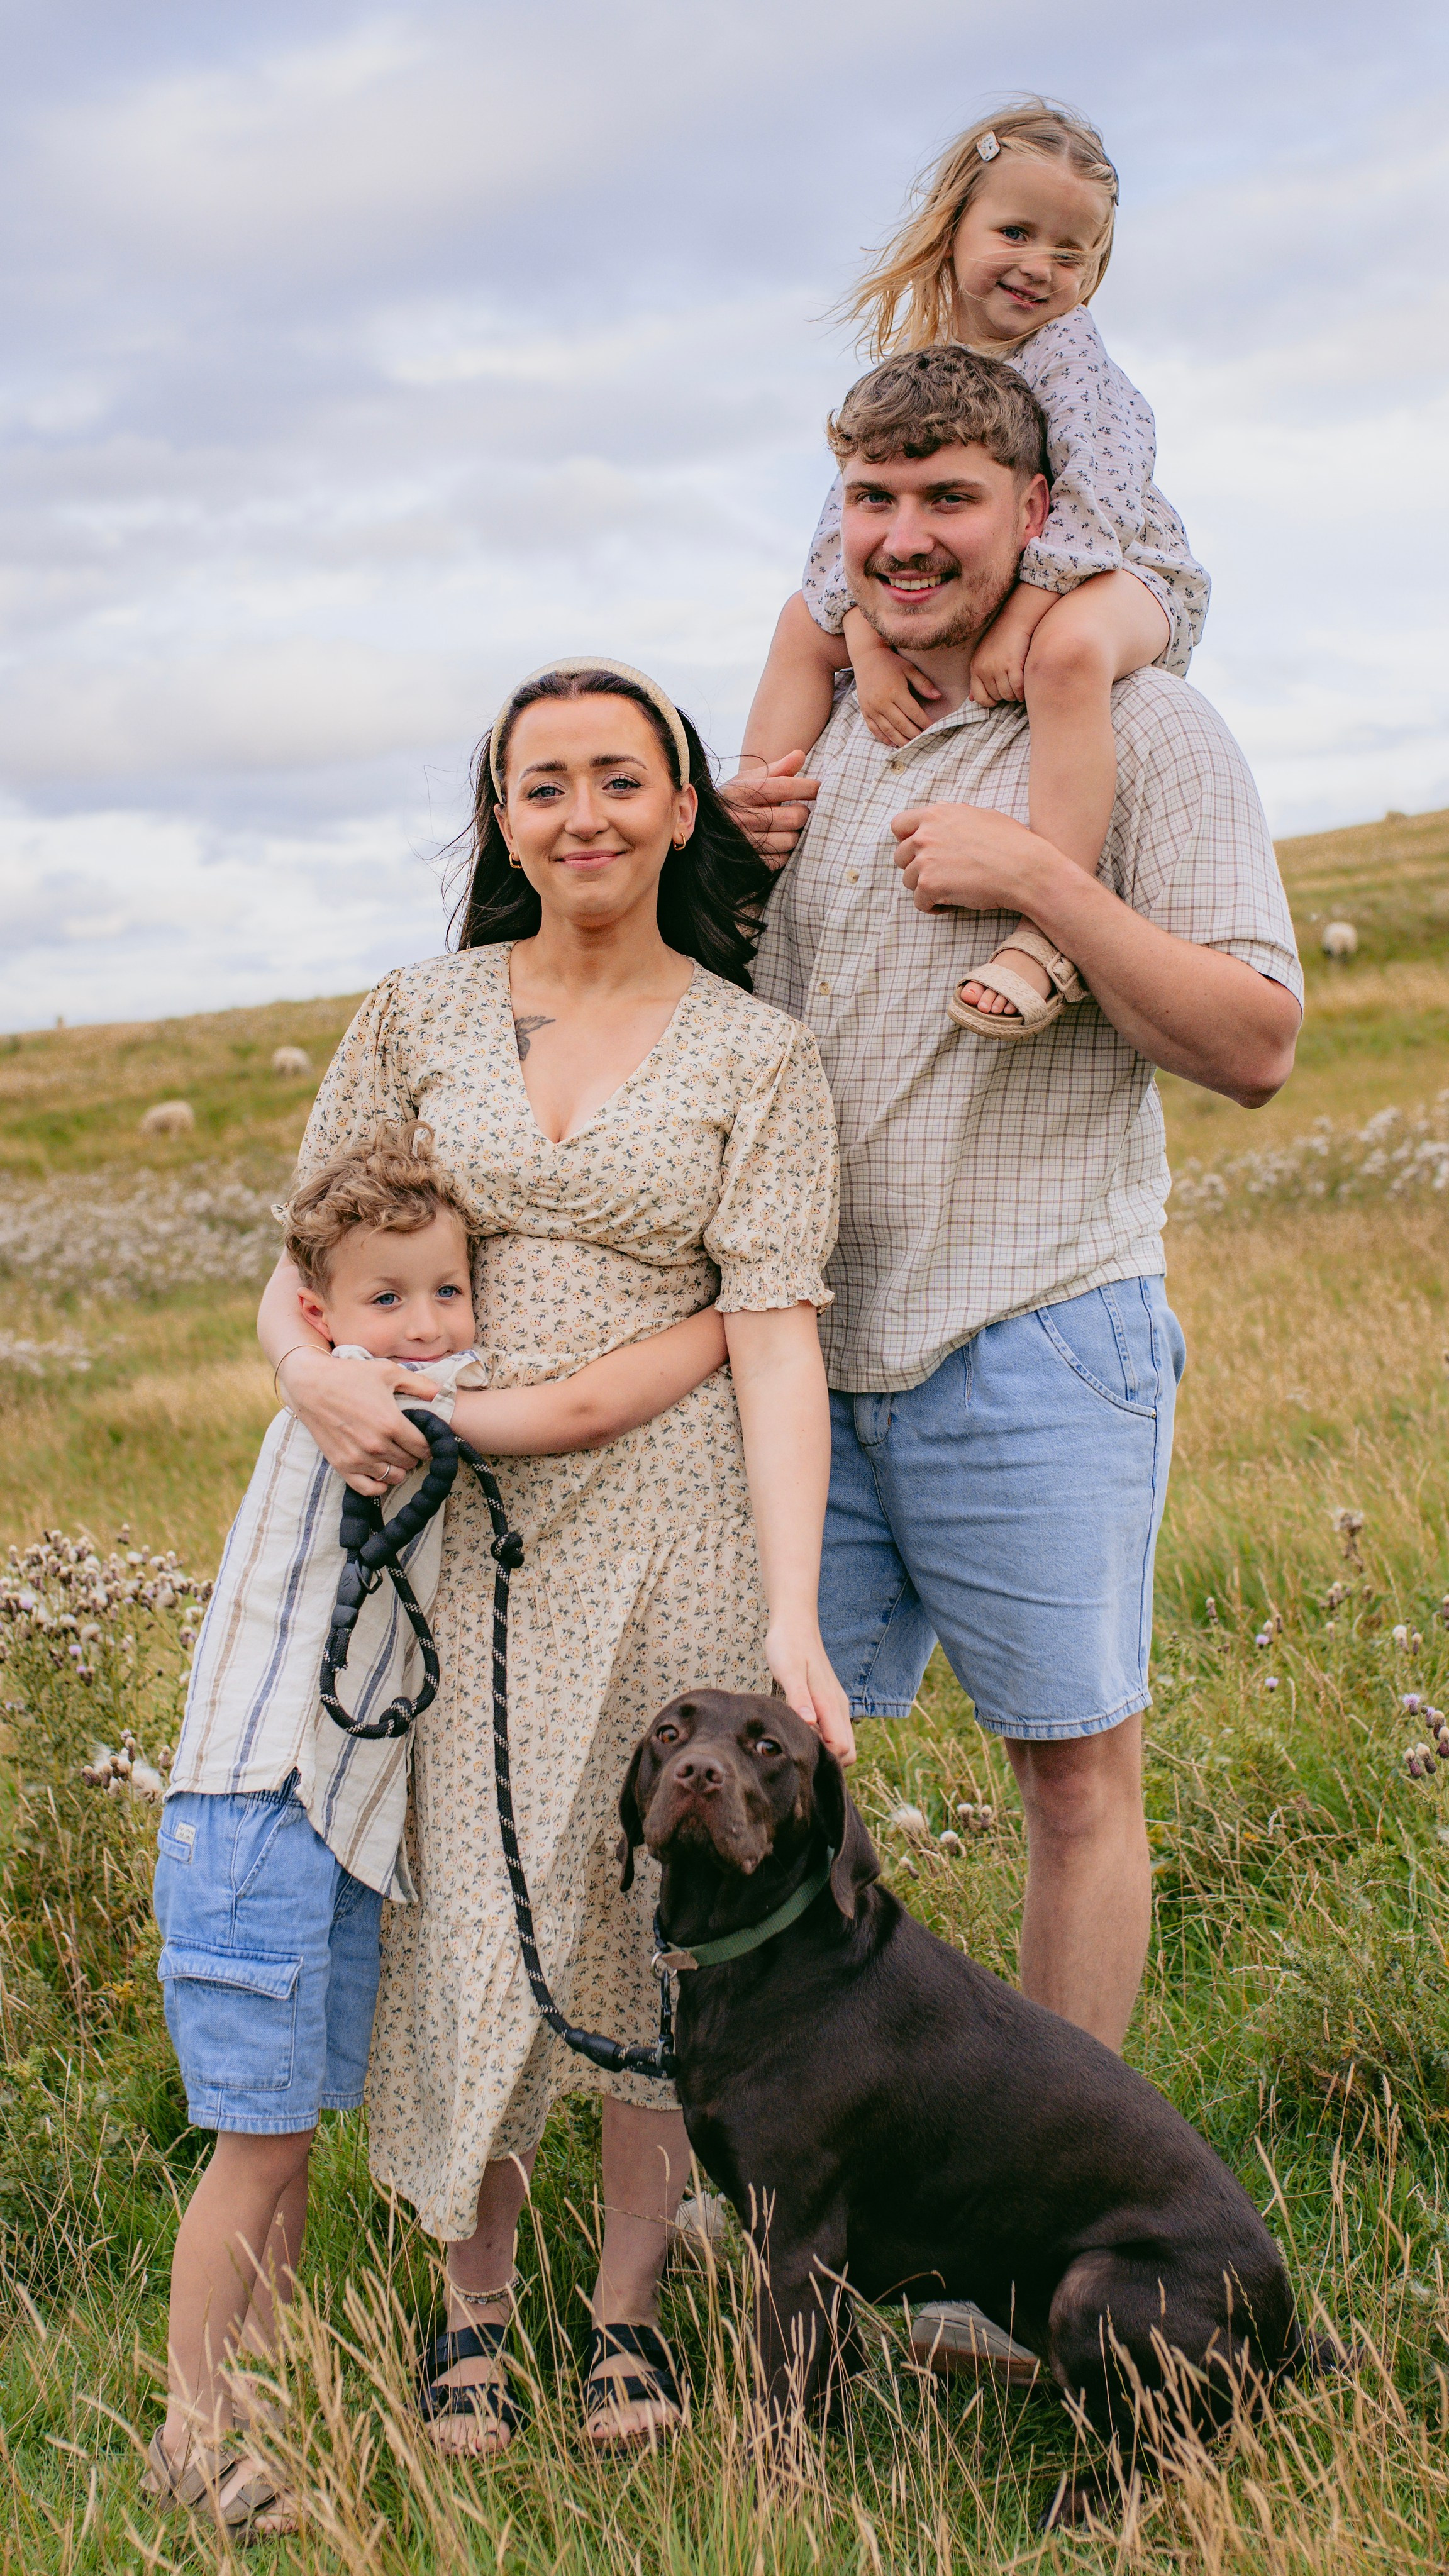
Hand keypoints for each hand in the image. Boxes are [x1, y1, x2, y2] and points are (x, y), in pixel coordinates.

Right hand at [278, 1349, 435, 1494]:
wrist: (310, 1385)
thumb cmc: (349, 1375)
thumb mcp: (387, 1372)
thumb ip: (417, 1384)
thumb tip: (440, 1393)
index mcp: (390, 1423)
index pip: (423, 1447)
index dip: (429, 1444)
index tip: (426, 1439)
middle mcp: (376, 1445)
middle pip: (410, 1462)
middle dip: (414, 1455)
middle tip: (409, 1445)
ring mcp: (358, 1458)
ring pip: (393, 1477)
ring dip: (399, 1469)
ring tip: (396, 1456)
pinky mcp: (341, 1466)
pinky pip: (368, 1489)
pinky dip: (379, 1485)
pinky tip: (381, 1473)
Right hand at [722, 751, 819, 868]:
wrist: (702, 832)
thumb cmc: (732, 802)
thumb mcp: (747, 781)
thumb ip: (776, 770)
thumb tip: (800, 755)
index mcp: (740, 792)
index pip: (783, 787)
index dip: (807, 787)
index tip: (820, 788)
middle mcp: (740, 818)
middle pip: (793, 816)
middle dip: (803, 813)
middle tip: (801, 810)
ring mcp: (743, 843)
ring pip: (791, 840)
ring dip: (796, 834)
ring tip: (789, 828)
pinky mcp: (748, 864)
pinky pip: (781, 859)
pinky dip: (785, 852)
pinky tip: (778, 842)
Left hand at [765, 1617, 855, 1763]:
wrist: (795, 1623)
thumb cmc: (788, 1645)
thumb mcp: (789, 1671)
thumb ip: (799, 1698)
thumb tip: (809, 1724)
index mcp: (831, 1703)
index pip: (841, 1749)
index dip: (823, 1758)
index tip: (799, 1752)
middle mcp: (838, 1707)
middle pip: (846, 1751)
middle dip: (827, 1760)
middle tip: (797, 1752)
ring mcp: (835, 1704)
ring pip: (840, 1741)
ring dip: (823, 1749)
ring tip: (795, 1741)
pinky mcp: (827, 1701)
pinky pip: (832, 1730)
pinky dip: (820, 1738)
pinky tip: (799, 1730)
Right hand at [854, 642, 943, 748]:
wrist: (867, 658)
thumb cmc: (891, 663)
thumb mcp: (909, 669)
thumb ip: (923, 683)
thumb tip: (938, 697)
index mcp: (895, 691)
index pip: (914, 713)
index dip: (924, 723)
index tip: (933, 728)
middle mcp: (882, 702)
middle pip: (902, 725)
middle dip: (914, 734)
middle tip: (924, 740)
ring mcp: (872, 708)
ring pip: (888, 731)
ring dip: (901, 741)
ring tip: (911, 745)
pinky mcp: (865, 711)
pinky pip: (874, 730)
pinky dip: (884, 738)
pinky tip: (893, 743)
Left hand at [891, 800, 1047, 915]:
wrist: (1025, 869)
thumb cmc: (1011, 842)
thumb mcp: (981, 815)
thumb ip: (953, 814)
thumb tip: (939, 810)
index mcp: (936, 814)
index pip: (898, 825)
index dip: (905, 840)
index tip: (918, 851)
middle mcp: (925, 835)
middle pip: (900, 856)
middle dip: (915, 866)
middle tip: (937, 874)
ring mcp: (925, 860)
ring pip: (908, 881)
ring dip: (924, 887)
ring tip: (947, 890)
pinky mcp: (929, 885)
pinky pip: (919, 902)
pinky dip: (932, 906)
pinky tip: (949, 904)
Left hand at [968, 584, 1056, 707]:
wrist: (1015, 620)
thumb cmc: (1001, 639)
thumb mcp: (982, 657)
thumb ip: (977, 678)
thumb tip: (972, 700)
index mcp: (975, 667)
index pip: (979, 697)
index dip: (990, 702)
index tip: (998, 698)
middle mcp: (984, 668)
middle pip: (997, 696)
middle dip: (1006, 695)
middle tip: (1013, 688)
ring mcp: (998, 667)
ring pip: (1008, 694)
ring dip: (1015, 695)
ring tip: (1019, 688)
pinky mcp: (1012, 664)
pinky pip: (1018, 688)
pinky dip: (1023, 692)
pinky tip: (1025, 689)